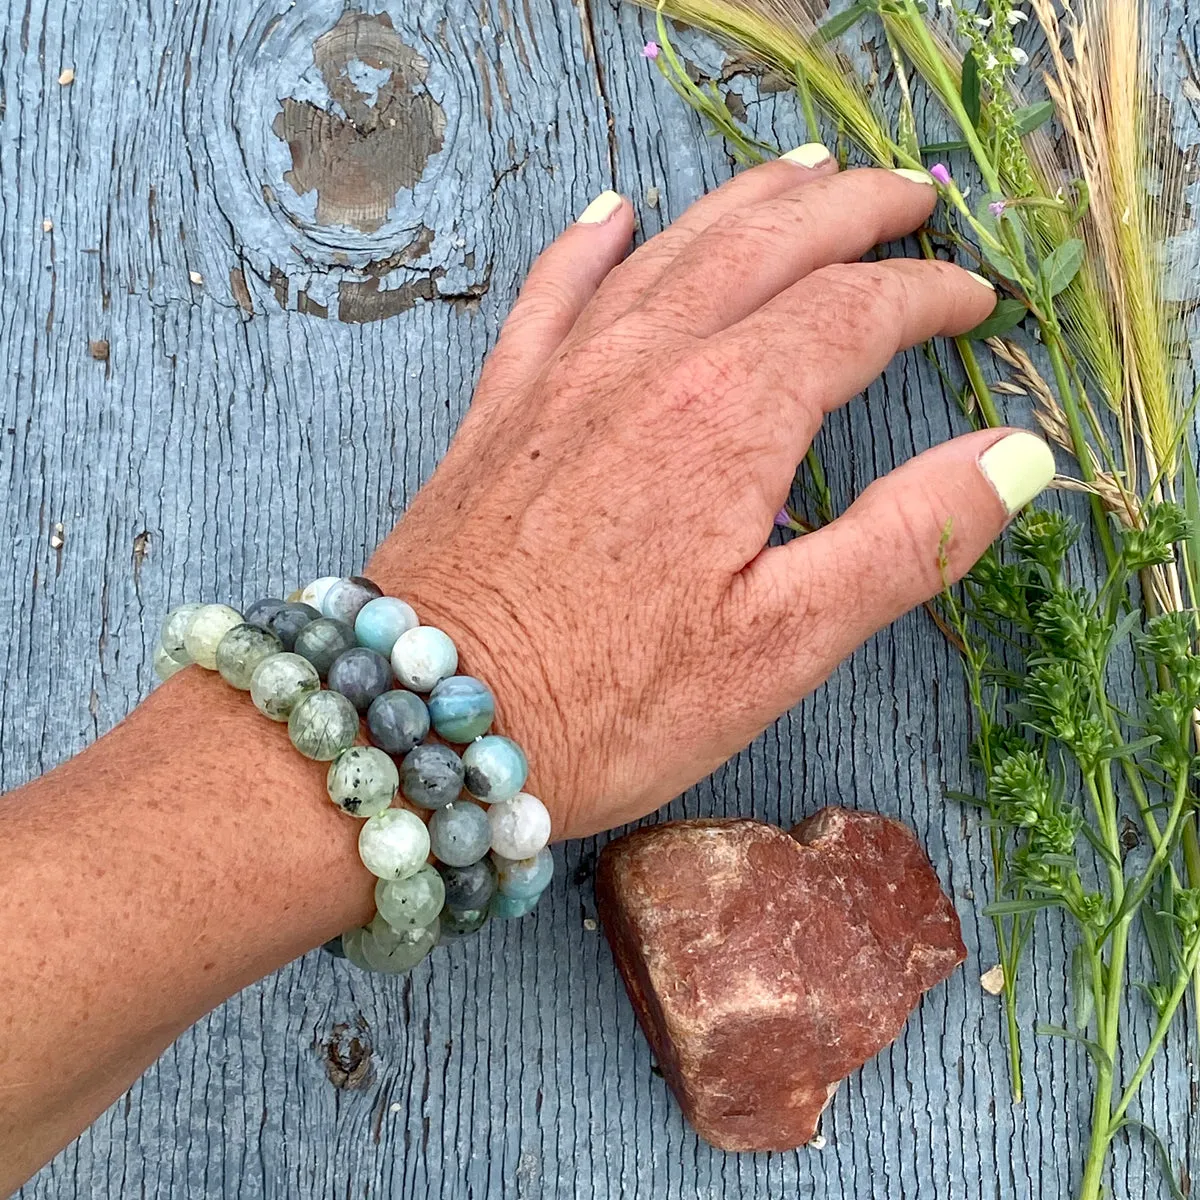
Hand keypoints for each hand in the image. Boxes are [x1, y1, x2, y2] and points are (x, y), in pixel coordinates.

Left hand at [367, 149, 1052, 838]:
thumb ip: (906, 541)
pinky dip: (590, 244)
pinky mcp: (502, 410)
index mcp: (729, 416)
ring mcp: (562, 377)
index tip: (973, 301)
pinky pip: (551, 292)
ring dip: (746, 202)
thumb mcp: (782, 645)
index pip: (853, 313)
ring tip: (802, 174)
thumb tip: (1014, 456)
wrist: (423, 717)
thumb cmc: (607, 702)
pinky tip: (612, 214)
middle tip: (910, 195)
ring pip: (670, 249)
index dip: (926, 297)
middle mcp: (645, 366)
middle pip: (766, 245)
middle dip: (851, 208)